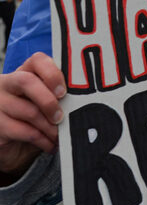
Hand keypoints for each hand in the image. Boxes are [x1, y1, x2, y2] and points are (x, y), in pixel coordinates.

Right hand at [0, 52, 65, 182]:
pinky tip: (50, 144)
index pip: (37, 60)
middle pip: (26, 81)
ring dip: (50, 127)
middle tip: (60, 116)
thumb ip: (56, 93)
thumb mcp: (43, 98)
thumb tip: (81, 99)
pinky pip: (25, 132)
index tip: (63, 91)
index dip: (52, 73)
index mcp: (23, 71)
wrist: (9, 140)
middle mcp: (6, 83)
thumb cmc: (33, 113)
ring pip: (29, 111)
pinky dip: (43, 140)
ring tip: (59, 134)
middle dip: (48, 100)